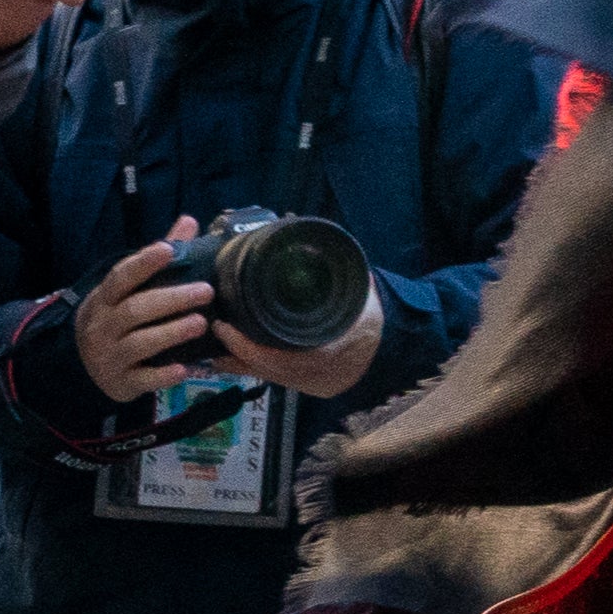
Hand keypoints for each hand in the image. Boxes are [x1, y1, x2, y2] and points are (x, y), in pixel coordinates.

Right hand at [76, 217, 214, 405]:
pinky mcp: (120, 383)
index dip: (143, 263)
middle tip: (207, 291)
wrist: (87, 366)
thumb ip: (158, 257)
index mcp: (105, 298)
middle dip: (171, 299)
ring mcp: (109, 356)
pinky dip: (162, 375)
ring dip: (170, 333)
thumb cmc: (118, 318)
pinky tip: (184, 369)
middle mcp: (103, 326)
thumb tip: (188, 221)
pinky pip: (142, 379)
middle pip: (135, 310)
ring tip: (201, 323)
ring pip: (138, 344)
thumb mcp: (129, 289)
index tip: (168, 249)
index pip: (121, 277)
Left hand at [215, 276, 383, 399]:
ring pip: (270, 378)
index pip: (275, 357)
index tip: (224, 326)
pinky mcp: (316, 387)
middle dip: (235, 354)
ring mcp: (318, 384)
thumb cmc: (372, 310)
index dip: (244, 346)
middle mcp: (320, 374)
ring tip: (219, 348)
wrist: (398, 340)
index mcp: (328, 350)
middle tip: (214, 333)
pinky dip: (259, 368)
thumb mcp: (352, 286)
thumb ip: (323, 264)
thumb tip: (291, 226)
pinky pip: (280, 380)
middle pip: (266, 370)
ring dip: (243, 362)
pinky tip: (241, 359)